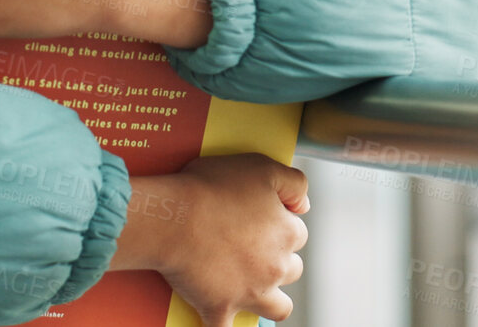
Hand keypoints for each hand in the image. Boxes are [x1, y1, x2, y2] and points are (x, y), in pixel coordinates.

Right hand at [111, 155, 309, 325]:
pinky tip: (221, 319)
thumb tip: (304, 204)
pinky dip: (224, 326)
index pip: (297, 233)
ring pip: (277, 307)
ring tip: (252, 289)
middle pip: (291, 270)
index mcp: (287, 233)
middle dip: (276, 260)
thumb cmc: (211, 188)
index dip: (279, 225)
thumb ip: (293, 183)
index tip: (261, 220)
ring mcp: (250, 292)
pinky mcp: (221, 308)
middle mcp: (276, 267)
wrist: (173, 217)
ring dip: (268, 299)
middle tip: (251, 248)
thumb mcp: (261, 167)